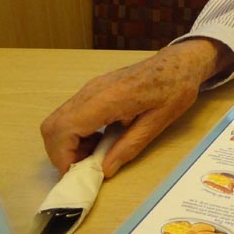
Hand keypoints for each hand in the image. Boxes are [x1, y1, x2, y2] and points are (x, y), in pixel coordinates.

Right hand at [40, 38, 233, 177]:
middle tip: (86, 166)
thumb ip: (131, 145)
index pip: (64, 129)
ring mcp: (92, 87)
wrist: (180, 61)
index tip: (79, 172)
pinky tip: (100, 138)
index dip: (64, 156)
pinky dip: (76, 131)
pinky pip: (72, 113)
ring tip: (96, 154)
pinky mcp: (95, 88)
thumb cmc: (175, 87)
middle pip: (53, 125)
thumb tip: (105, 170)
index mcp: (109, 98)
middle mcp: (93, 91)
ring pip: (59, 119)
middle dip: (62, 152)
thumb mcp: (159, 121)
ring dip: (69, 143)